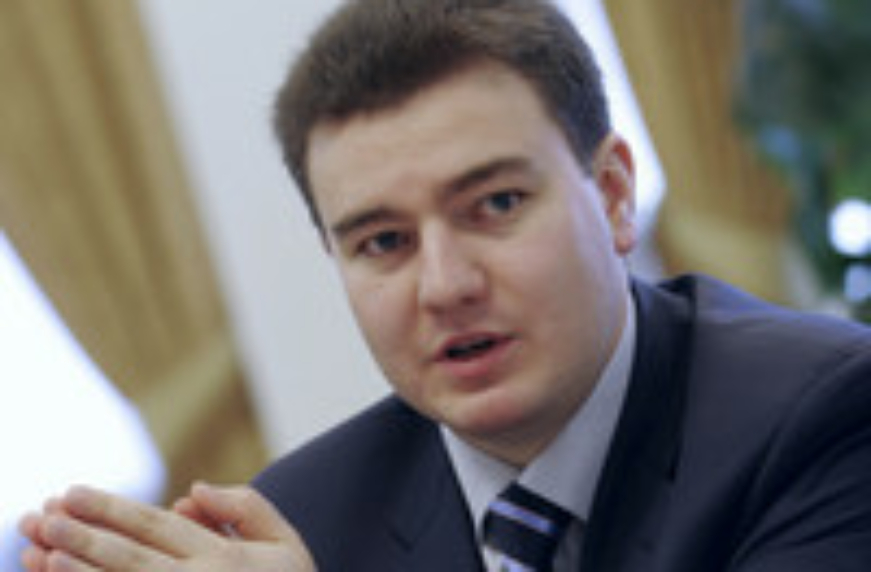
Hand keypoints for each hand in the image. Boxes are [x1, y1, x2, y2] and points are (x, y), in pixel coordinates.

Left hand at [18, 483, 315, 571]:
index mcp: (225, 558)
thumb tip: (190, 491)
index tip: (72, 491)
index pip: (158, 527)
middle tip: (41, 516)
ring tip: (40, 552)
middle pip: (132, 558)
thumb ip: (246, 507)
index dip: (113, 510)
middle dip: (83, 536)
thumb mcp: (286, 543)